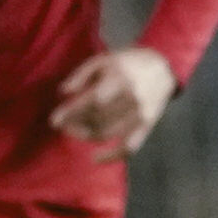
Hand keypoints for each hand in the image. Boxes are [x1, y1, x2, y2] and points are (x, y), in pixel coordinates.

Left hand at [51, 44, 176, 161]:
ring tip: (75, 132)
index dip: (71, 112)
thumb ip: (81, 74)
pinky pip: (129, 148)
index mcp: (119, 79)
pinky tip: (95, 158)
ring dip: (86, 136)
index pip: (92, 101)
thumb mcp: (103, 60)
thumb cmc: (127, 63)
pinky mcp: (146, 126)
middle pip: (97, 119)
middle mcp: (131, 98)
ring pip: (108, 134)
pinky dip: (111, 157)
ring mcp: (140, 114)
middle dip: (75, 124)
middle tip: (63, 124)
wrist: (163, 68)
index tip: (54, 121)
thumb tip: (63, 93)